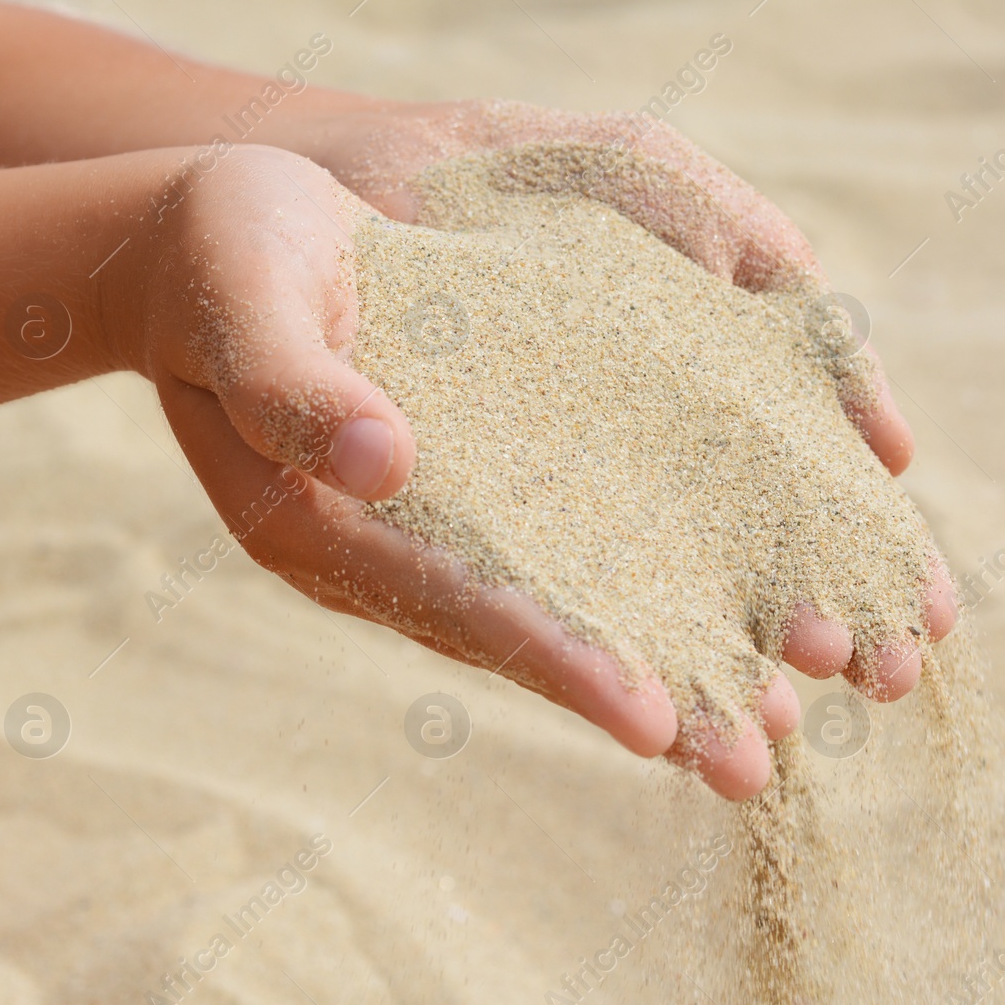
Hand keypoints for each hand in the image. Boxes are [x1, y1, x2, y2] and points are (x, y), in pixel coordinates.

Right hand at [149, 118, 955, 800]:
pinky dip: (655, 572)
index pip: (457, 607)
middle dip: (642, 695)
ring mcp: (444, 524)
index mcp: (324, 530)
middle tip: (751, 766)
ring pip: (568, 603)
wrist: (230, 237)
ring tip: (779, 713)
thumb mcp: (244, 303)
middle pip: (531, 637)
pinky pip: (575, 539)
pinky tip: (740, 592)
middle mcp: (397, 550)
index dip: (555, 660)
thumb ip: (297, 388)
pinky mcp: (486, 481)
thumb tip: (385, 461)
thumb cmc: (224, 262)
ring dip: (670, 652)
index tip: (649, 721)